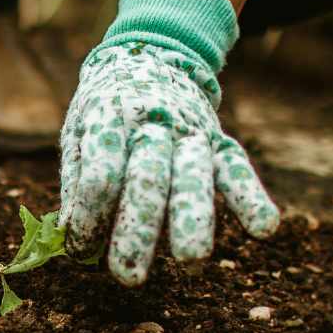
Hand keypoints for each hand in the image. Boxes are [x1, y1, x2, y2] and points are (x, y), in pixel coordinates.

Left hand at [59, 0, 278, 285]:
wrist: (150, 56)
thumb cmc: (106, 111)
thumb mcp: (78, 131)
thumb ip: (76, 180)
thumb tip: (68, 234)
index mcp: (109, 118)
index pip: (100, 171)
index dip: (89, 215)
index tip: (80, 250)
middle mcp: (152, 123)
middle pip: (147, 179)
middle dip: (137, 230)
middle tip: (127, 276)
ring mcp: (190, 131)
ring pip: (194, 177)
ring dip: (193, 222)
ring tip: (191, 264)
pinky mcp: (219, 140)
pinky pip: (238, 168)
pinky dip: (253, 197)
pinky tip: (264, 229)